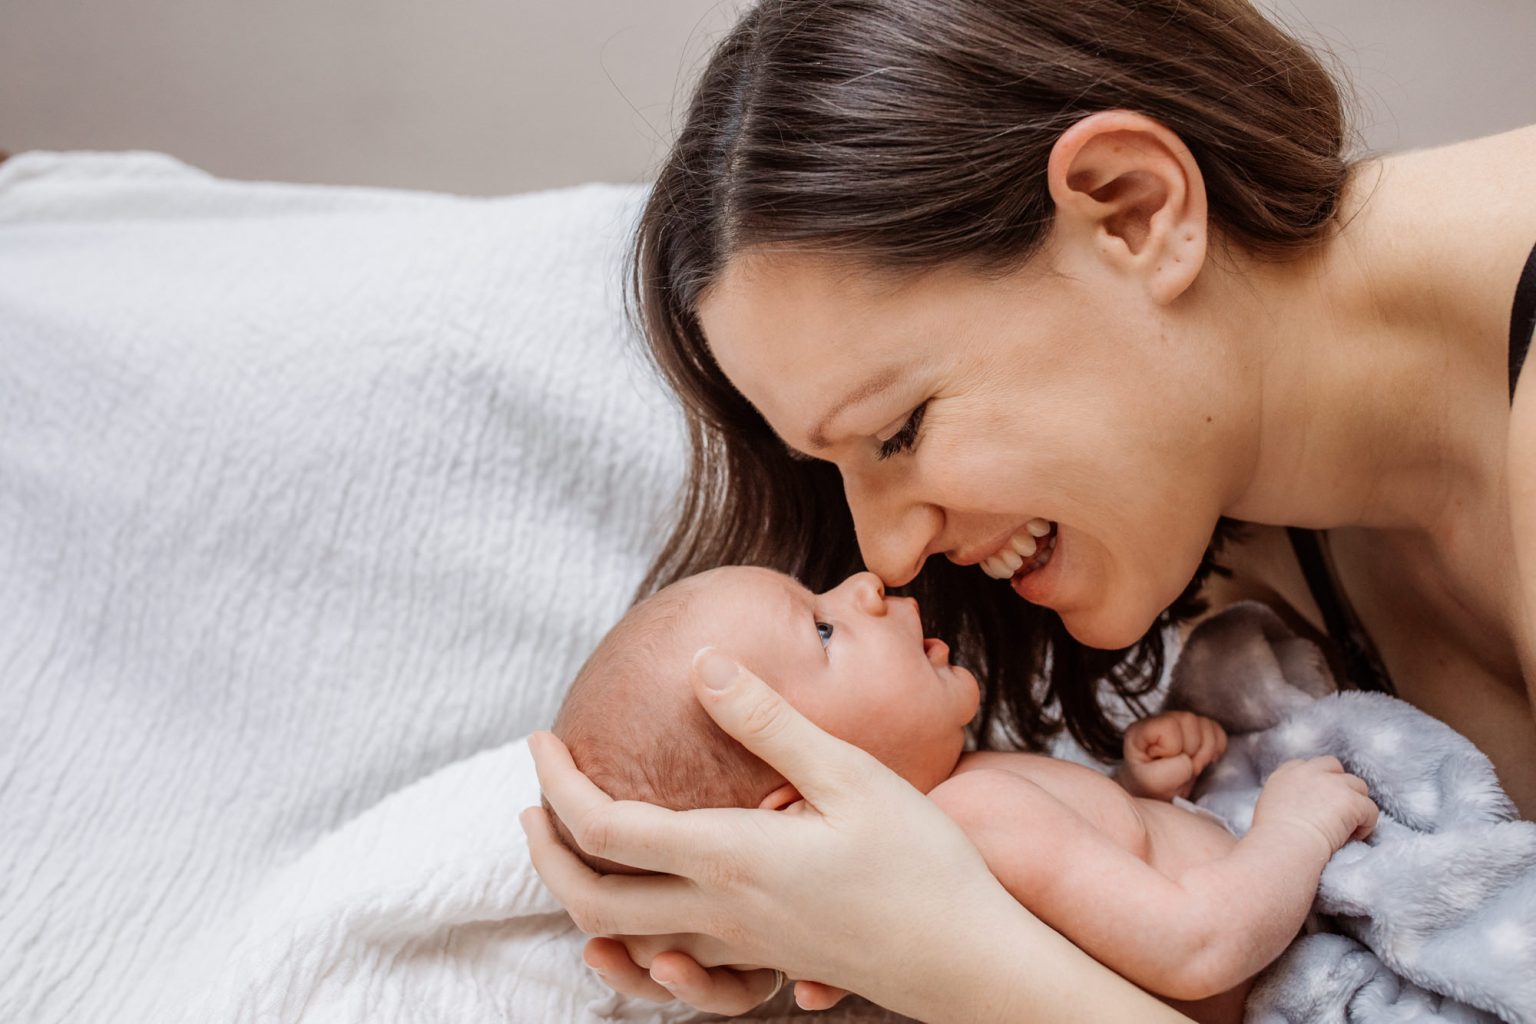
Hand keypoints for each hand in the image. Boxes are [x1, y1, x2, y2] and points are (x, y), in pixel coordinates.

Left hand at [522, 647, 1020, 1019]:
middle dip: (543, 850)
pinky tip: (644, 909)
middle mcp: (718, 913)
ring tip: (570, 846)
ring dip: (577, 894)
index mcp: (729, 858)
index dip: (558, 782)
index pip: (603, 827)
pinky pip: (670, 966)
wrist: (970, 963)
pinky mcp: (764, 963)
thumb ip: (770, 723)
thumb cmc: (921, 865)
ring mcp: (738, 948)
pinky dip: (630, 940)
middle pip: (588, 898)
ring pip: (621, 939)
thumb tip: (703, 665)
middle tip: (531, 801)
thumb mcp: (851, 776)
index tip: (542, 738)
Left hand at [1119, 711, 1227, 799]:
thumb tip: (1189, 760)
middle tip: (1181, 770)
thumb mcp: (1151, 784)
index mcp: (1141, 729)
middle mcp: (1160, 719)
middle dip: (1191, 753)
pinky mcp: (1198, 730)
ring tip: (1190, 767)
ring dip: (1204, 753)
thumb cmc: (1150, 787)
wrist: (1158, 795)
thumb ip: (1168, 771)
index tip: (1165, 765)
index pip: (1168, 725)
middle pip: (1189, 721)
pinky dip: (1216, 749)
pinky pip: (1218, 732)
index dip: (1173, 749)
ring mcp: (1180, 723)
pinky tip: (1201, 761)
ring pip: (1207, 725)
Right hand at [1251, 756, 1378, 859]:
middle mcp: (1310, 772)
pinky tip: (1354, 837)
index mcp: (1286, 773)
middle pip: (1334, 767)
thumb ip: (1285, 795)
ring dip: (1355, 804)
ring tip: (1348, 827)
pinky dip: (1366, 824)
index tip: (1320, 802)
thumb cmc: (1272, 837)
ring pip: (1358, 786)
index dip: (1319, 781)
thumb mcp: (1269, 805)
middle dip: (1340, 785)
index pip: (1309, 765)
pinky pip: (1370, 809)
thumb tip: (1300, 806)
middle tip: (1338, 811)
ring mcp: (1333, 783)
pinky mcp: (1352, 800)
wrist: (1285, 846)